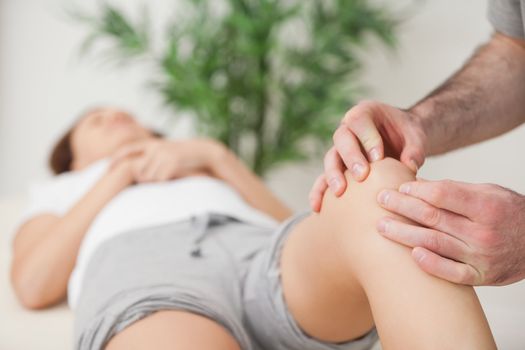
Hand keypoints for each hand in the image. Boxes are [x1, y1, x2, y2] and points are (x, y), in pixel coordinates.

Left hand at [111, 138, 222, 182]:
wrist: (206, 152)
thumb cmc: (187, 156)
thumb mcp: (169, 153)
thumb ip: (154, 158)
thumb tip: (142, 175)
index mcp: (153, 143)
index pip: (128, 149)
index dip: (116, 158)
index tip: (106, 168)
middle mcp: (155, 147)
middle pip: (138, 170)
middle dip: (144, 179)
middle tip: (158, 179)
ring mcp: (163, 154)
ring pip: (149, 177)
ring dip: (157, 182)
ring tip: (169, 177)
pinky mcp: (170, 162)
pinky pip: (160, 180)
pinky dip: (165, 183)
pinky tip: (174, 178)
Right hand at [309, 101, 426, 211]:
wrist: (403, 141)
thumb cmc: (408, 136)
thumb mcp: (417, 137)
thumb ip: (415, 149)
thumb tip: (410, 167)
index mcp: (365, 113)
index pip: (359, 121)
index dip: (366, 138)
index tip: (378, 157)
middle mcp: (348, 129)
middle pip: (341, 139)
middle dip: (350, 157)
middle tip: (361, 175)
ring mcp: (340, 149)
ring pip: (331, 158)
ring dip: (333, 175)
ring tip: (339, 192)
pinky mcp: (338, 167)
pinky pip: (324, 178)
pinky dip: (319, 192)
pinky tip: (318, 207)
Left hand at [376, 179, 524, 285]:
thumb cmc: (507, 212)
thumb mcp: (488, 192)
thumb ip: (454, 190)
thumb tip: (417, 185)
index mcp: (486, 206)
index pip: (442, 195)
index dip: (416, 190)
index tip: (399, 187)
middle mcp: (483, 232)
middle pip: (433, 217)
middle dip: (402, 207)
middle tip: (380, 199)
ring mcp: (481, 256)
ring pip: (435, 243)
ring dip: (404, 234)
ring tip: (382, 226)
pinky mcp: (481, 276)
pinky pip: (452, 273)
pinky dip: (431, 264)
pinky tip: (412, 254)